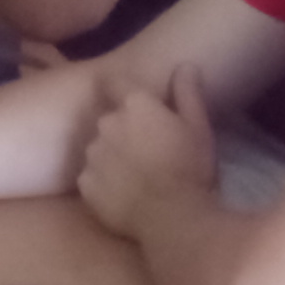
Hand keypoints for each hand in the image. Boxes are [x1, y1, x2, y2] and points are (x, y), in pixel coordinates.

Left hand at [74, 63, 213, 236]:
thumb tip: (185, 65)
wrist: (173, 220)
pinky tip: (123, 194)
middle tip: (145, 150)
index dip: (120, 88)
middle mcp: (106, 123)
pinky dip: (103, 182)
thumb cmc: (191, 169)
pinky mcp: (85, 185)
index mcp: (135, 105)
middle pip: (109, 119)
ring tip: (134, 177)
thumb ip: (188, 93)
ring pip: (98, 149)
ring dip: (111, 156)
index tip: (128, 99)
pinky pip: (91, 177)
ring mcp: (92, 155)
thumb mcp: (199, 127)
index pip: (115, 82)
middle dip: (122, 129)